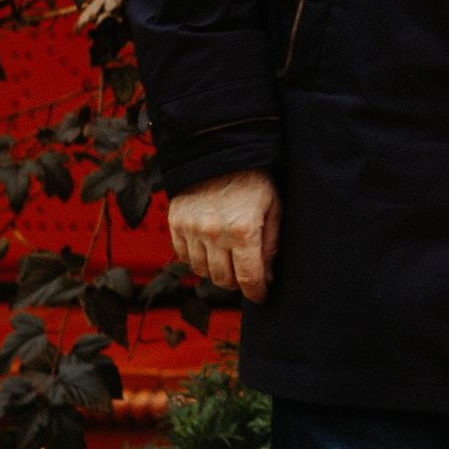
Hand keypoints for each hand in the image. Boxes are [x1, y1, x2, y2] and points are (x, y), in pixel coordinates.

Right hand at [170, 169, 279, 304]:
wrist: (220, 152)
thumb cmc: (254, 180)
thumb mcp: (273, 208)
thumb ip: (271, 245)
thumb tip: (268, 277)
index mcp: (243, 230)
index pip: (248, 277)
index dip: (256, 292)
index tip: (261, 296)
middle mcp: (214, 233)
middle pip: (223, 279)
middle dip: (237, 284)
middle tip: (245, 278)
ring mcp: (191, 229)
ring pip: (202, 271)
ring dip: (217, 273)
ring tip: (228, 263)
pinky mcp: (176, 222)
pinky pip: (183, 256)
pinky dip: (197, 260)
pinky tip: (209, 251)